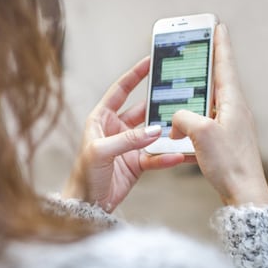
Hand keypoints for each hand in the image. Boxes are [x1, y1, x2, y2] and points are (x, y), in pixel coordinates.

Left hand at [62, 57, 184, 211]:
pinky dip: (166, 156)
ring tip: (184, 125)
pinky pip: (155, 156)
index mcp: (101, 119)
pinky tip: (177, 155)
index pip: (120, 91)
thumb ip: (128, 139)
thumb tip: (155, 129)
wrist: (88, 204)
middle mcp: (116, 129)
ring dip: (166, 131)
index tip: (150, 62)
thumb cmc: (84, 175)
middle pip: (141, 110)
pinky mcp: (137, 163)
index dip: (134, 76)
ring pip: (152, 133)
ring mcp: (128, 146)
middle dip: (158, 103)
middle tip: (178, 94)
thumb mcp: (101, 151)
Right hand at [170, 24, 267, 205]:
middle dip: (204, 67)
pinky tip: (179, 134)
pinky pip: (203, 124)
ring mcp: (228, 125)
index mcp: (232, 102)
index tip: (217, 28)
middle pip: (216, 81)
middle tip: (194, 55)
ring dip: (192, 100)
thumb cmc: (229, 163)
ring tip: (179, 99)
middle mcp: (233, 110)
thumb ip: (182, 117)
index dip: (220, 45)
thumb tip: (175, 118)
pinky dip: (190, 124)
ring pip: (206, 104)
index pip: (225, 65)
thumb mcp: (200, 133)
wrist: (242, 191)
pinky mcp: (222, 139)